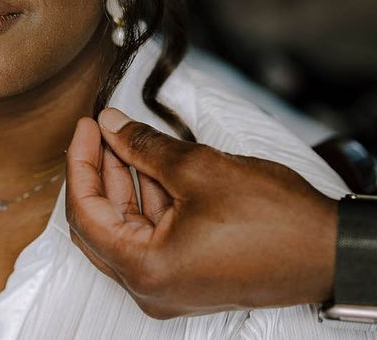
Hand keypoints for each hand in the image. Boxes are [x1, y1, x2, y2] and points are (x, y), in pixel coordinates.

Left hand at [65, 108, 337, 318]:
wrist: (330, 250)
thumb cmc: (274, 221)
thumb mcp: (198, 169)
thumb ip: (143, 146)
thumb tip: (112, 125)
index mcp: (145, 269)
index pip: (85, 213)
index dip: (80, 164)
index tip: (85, 128)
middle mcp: (151, 285)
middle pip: (100, 222)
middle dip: (97, 172)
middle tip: (99, 131)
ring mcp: (170, 282)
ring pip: (126, 225)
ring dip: (123, 181)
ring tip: (125, 138)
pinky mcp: (188, 272)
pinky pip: (151, 233)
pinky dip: (147, 197)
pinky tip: (150, 162)